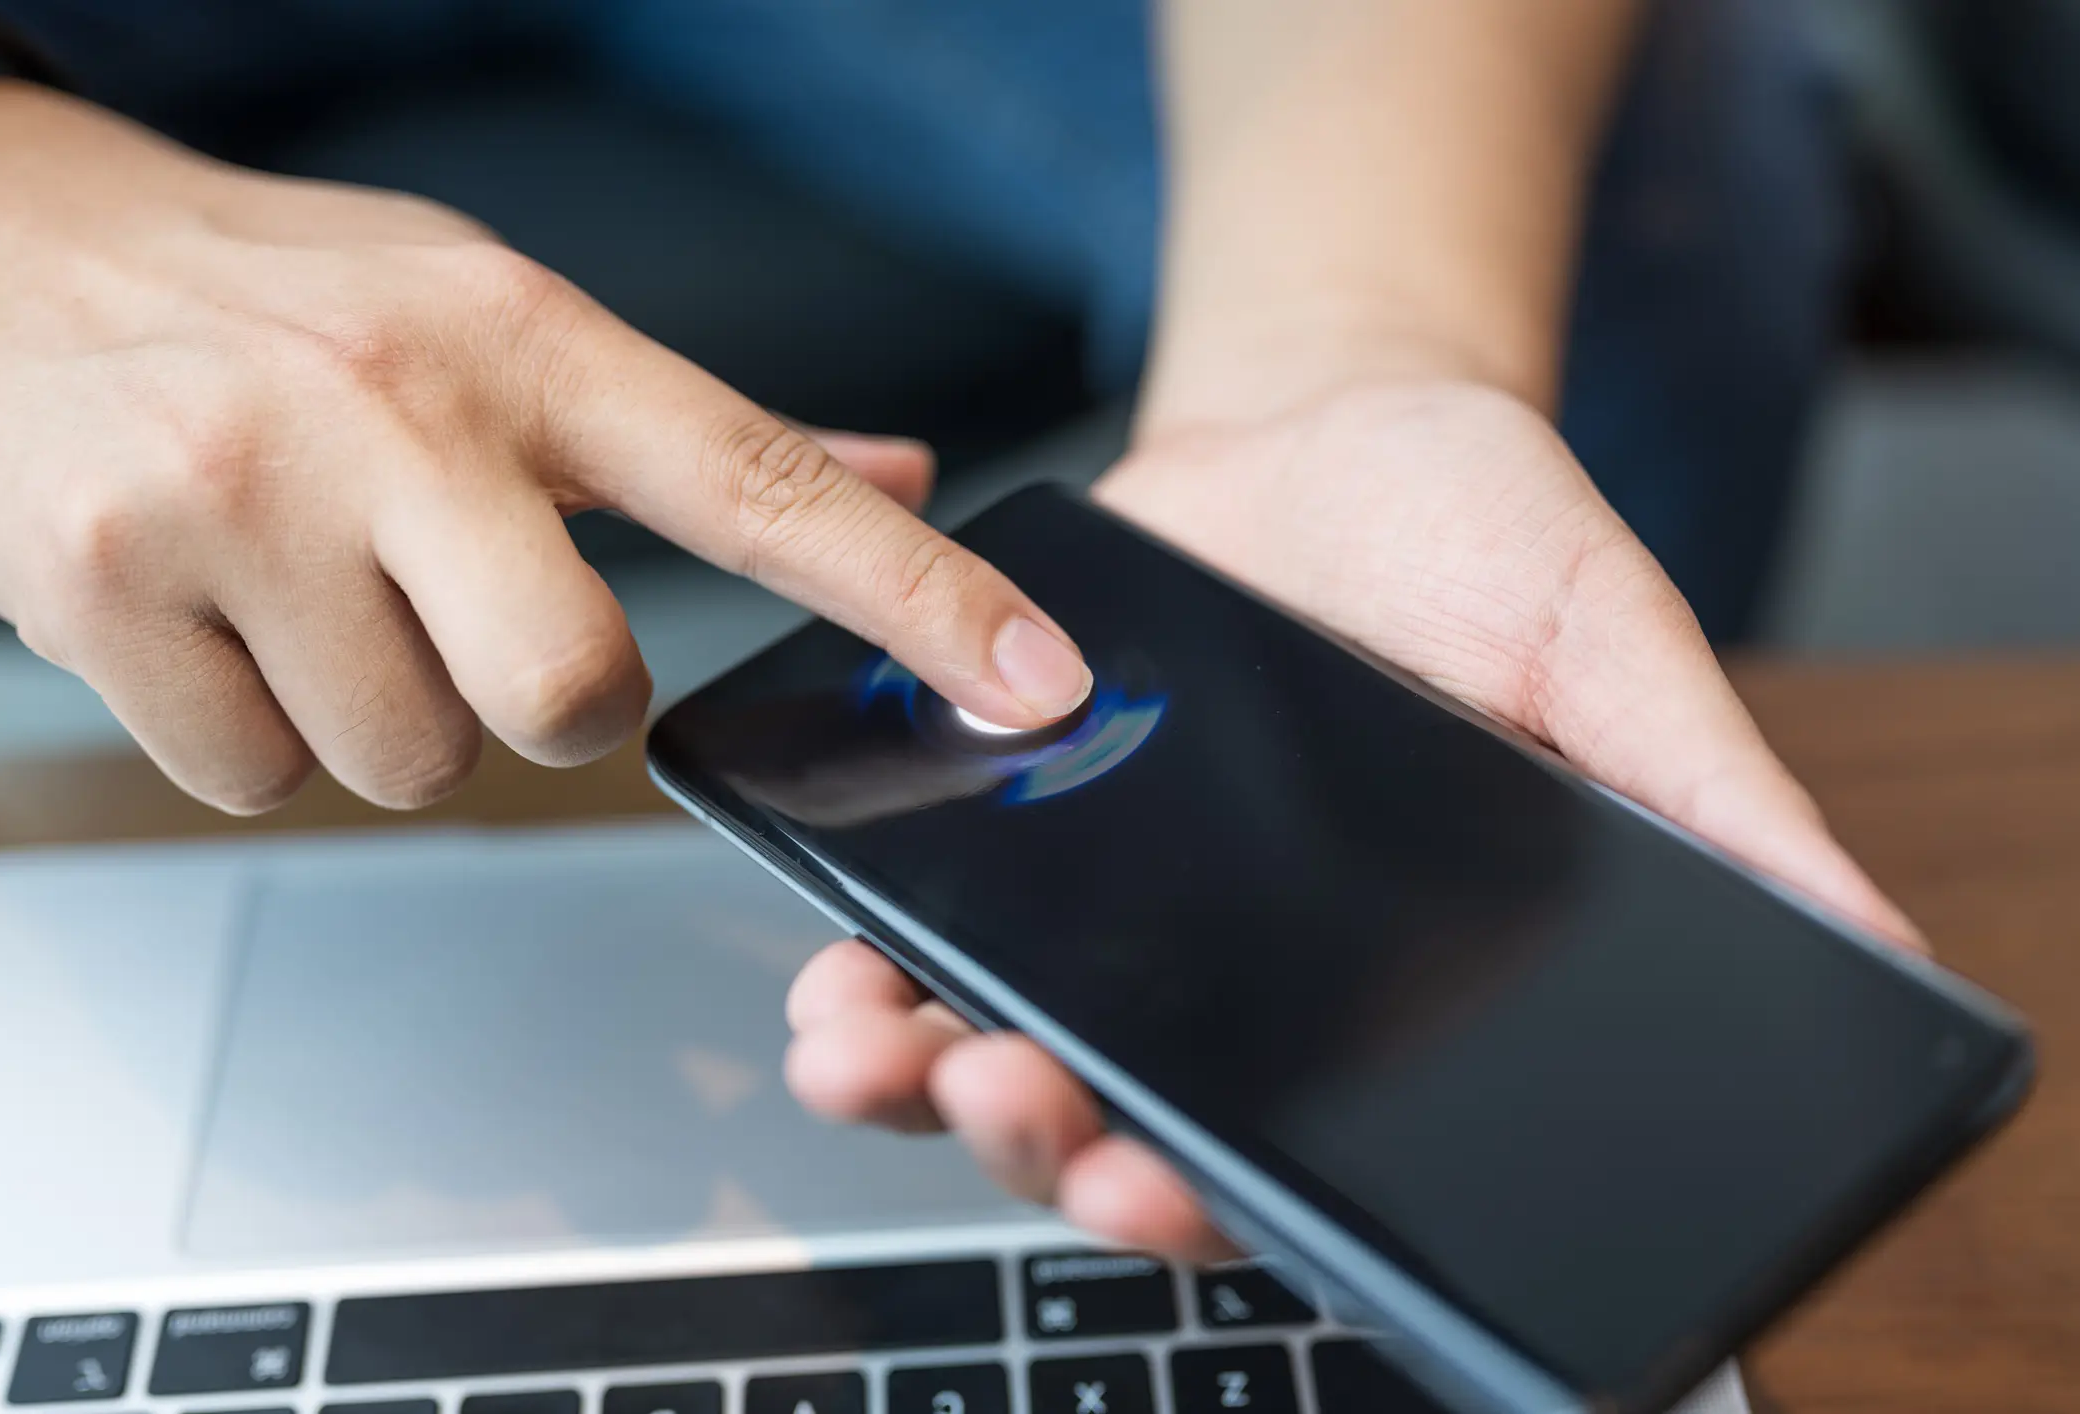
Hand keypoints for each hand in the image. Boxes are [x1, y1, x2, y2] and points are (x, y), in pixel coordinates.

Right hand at [0, 82, 1091, 811]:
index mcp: (525, 344)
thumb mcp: (502, 319)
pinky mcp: (106, 590)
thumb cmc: (289, 303)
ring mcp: (241, 500)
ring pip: (411, 763)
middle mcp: (396, 412)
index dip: (920, 598)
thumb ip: (716, 430)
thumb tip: (906, 475)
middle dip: (542, 707)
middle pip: (574, 699)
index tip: (1038, 683)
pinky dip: (250, 732)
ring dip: (380, 714)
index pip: (767, 484)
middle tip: (463, 616)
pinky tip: (214, 616)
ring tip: (307, 587)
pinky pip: (256, 781)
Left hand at [784, 371, 1918, 1260]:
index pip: (1294, 1154)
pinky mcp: (1007, 825)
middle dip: (1048, 1144)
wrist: (1331, 416)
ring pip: (1001, 1051)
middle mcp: (1230, 980)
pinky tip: (829, 975)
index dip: (1220, 1202)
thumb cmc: (1482, 537)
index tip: (1161, 1193)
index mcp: (1376, 991)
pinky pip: (918, 931)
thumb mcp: (1613, 652)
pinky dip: (865, 967)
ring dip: (923, 1081)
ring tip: (870, 1056)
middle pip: (1122, 1127)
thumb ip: (1705, 797)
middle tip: (1011, 1107)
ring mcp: (1106, 912)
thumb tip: (1864, 946)